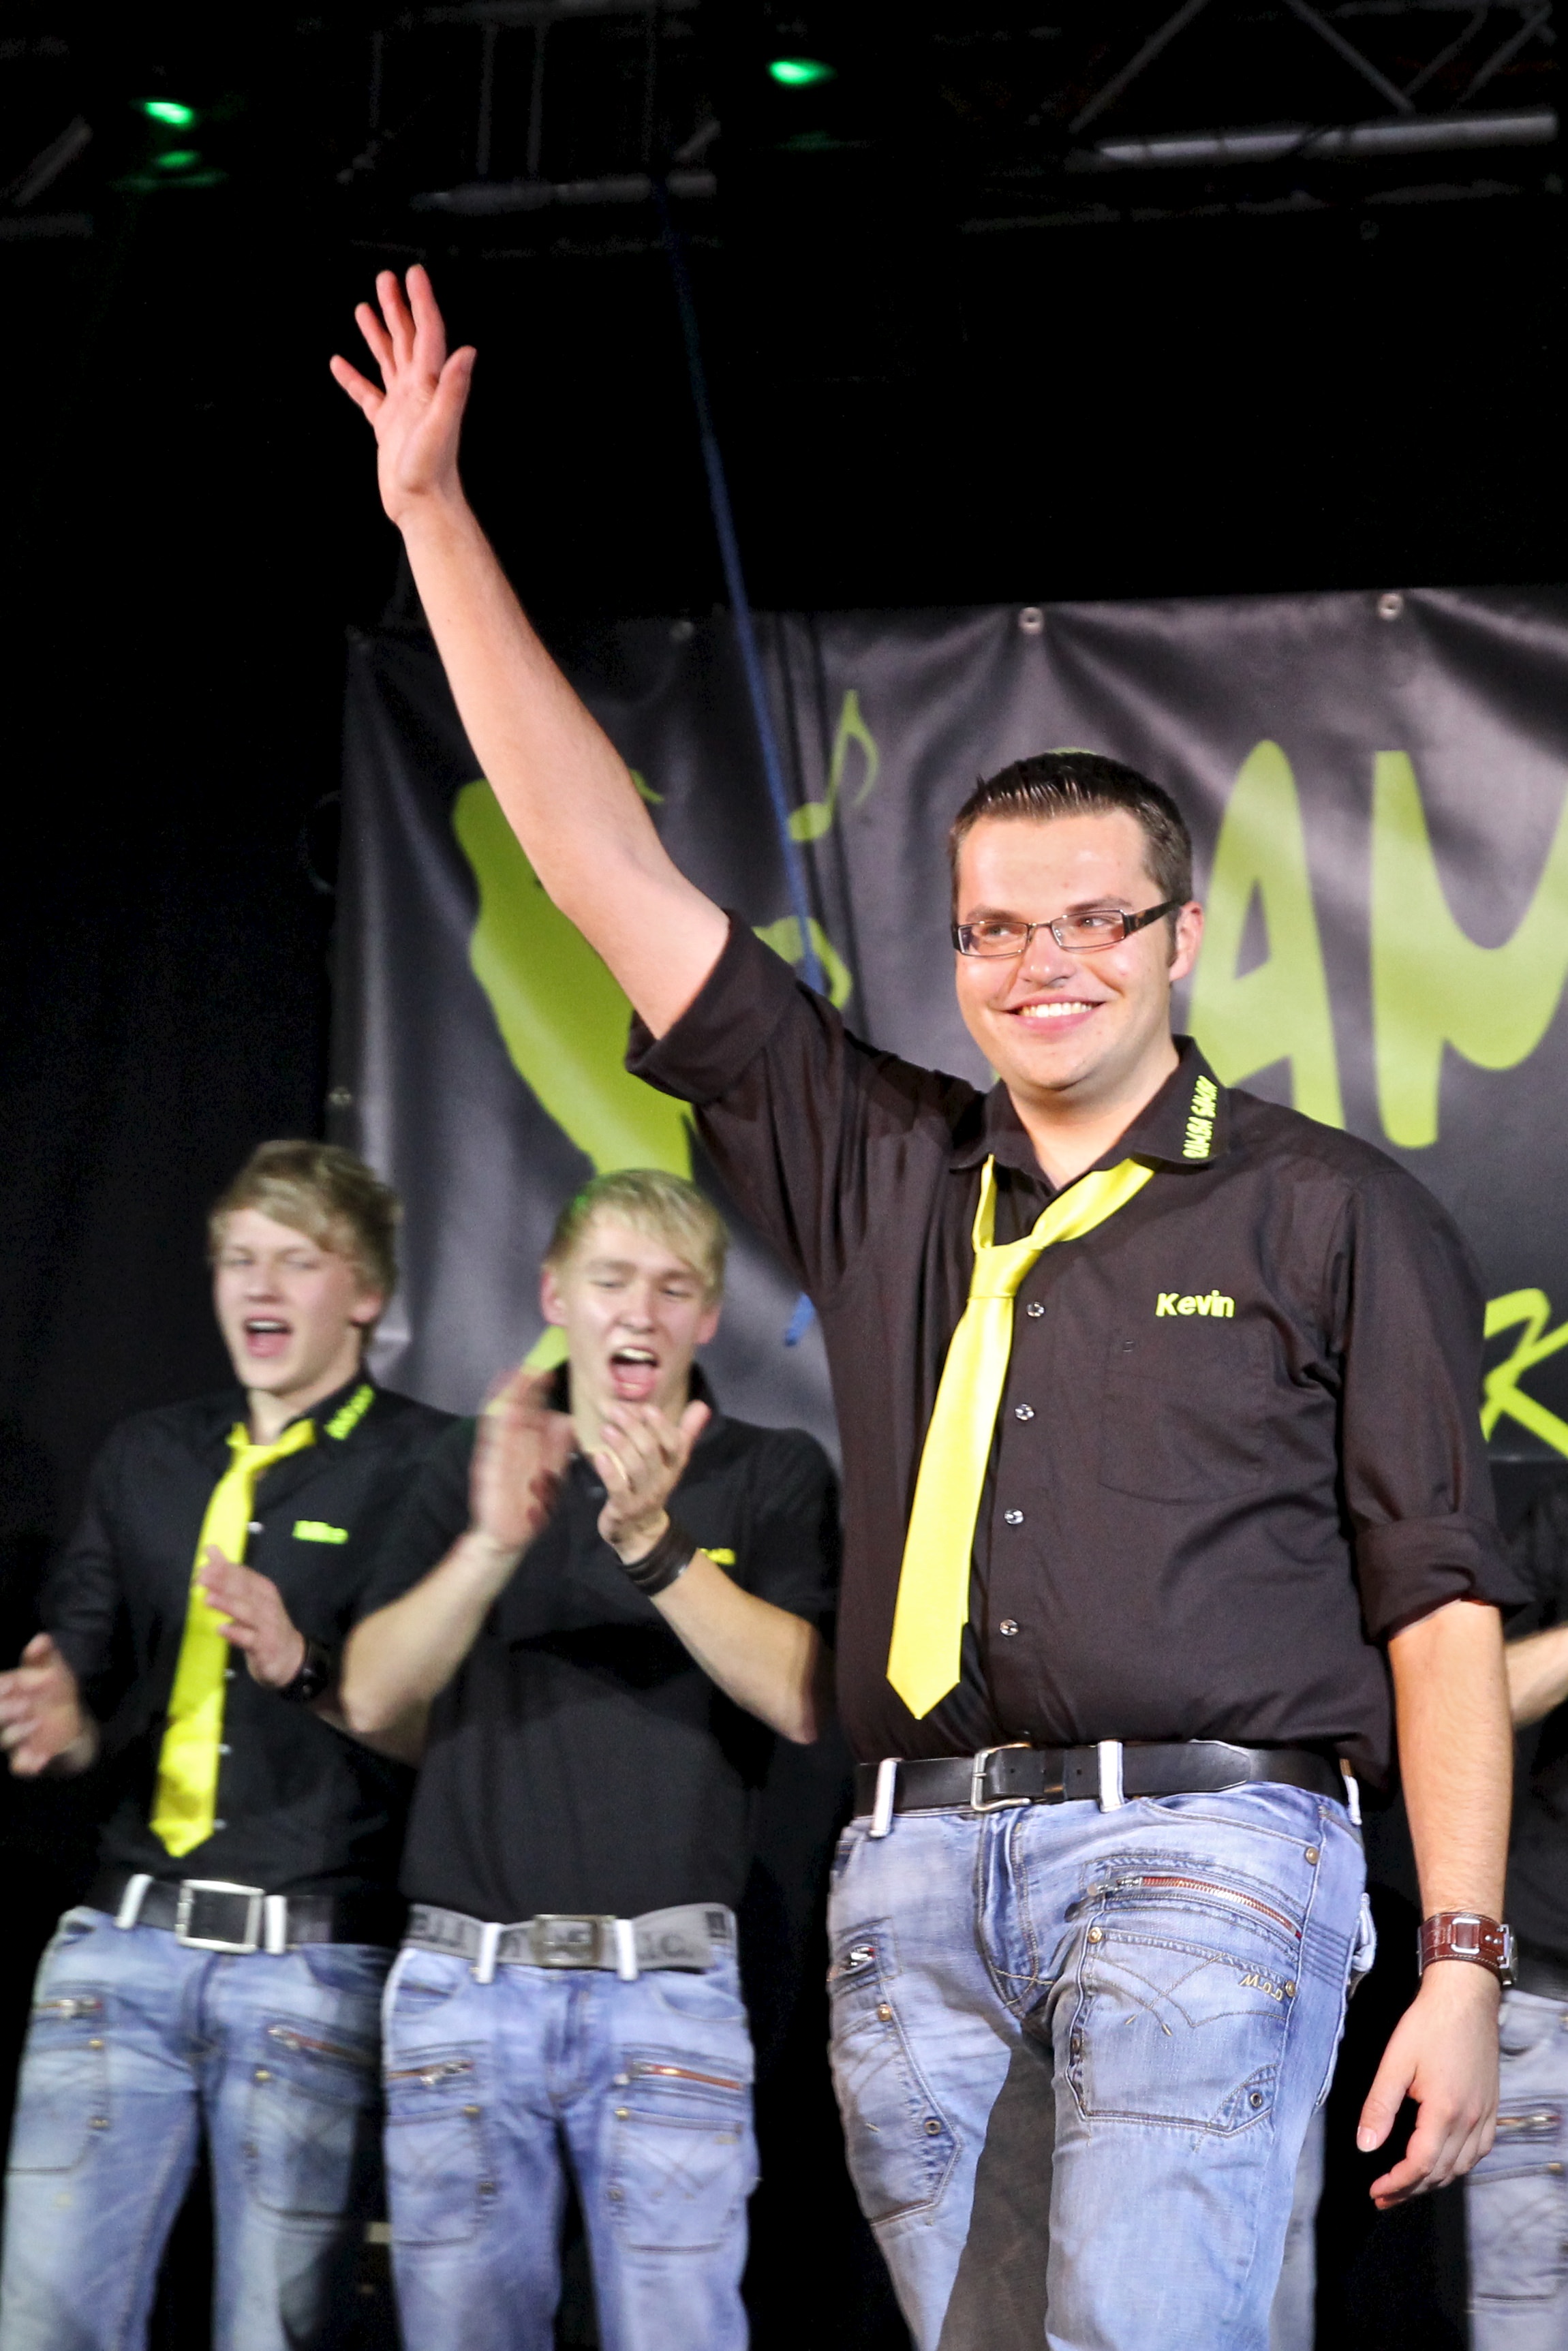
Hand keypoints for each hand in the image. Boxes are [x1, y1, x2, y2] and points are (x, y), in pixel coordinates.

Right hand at [0, 1634, 95, 1775]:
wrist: (69, 1717)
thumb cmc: (55, 1687)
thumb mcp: (54, 1668)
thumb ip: (45, 1655)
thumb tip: (41, 1639)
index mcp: (10, 1691)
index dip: (2, 1687)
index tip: (14, 1683)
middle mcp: (7, 1714)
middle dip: (5, 1710)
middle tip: (25, 1704)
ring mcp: (14, 1737)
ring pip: (5, 1739)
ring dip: (18, 1733)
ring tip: (38, 1722)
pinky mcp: (26, 1756)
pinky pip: (19, 1765)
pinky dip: (27, 1764)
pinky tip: (39, 1760)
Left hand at [198, 1549, 307, 1689]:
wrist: (290, 1656)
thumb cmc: (264, 1624)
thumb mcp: (249, 1597)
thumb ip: (229, 1574)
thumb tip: (210, 1549)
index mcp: (263, 1589)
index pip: (244, 1575)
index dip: (224, 1569)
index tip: (203, 1566)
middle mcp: (267, 1604)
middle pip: (245, 1591)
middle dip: (223, 1582)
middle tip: (202, 1577)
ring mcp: (267, 1625)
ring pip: (247, 1612)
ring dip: (228, 1605)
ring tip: (208, 1599)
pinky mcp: (264, 1646)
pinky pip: (249, 1639)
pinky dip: (236, 1634)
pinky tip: (222, 1629)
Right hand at [329, 266, 475, 526]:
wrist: (422, 506)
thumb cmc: (431, 471)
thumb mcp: (441, 426)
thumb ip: (454, 388)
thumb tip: (467, 351)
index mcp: (429, 385)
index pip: (428, 333)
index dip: (421, 302)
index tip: (413, 274)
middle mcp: (418, 391)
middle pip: (407, 339)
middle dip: (397, 307)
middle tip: (386, 278)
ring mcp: (402, 407)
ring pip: (387, 360)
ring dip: (378, 333)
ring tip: (364, 308)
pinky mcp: (387, 425)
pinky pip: (367, 395)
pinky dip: (354, 378)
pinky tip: (339, 363)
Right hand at [470, 1365, 574, 1558]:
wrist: (507, 1536)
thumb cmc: (530, 1502)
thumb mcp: (550, 1470)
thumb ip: (558, 1445)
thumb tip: (569, 1419)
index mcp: (529, 1443)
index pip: (535, 1409)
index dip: (541, 1389)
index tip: (551, 1368)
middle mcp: (513, 1443)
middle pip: (519, 1407)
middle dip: (525, 1385)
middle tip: (536, 1362)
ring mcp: (499, 1452)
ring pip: (502, 1418)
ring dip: (509, 1397)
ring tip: (517, 1373)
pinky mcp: (488, 1465)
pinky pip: (491, 1441)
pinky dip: (494, 1422)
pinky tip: (501, 1406)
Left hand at [594, 1400, 710, 1562]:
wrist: (639, 1530)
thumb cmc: (651, 1486)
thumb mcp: (671, 1461)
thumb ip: (685, 1433)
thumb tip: (702, 1406)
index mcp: (674, 1466)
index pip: (674, 1444)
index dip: (662, 1426)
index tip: (647, 1409)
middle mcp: (661, 1480)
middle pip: (650, 1451)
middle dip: (633, 1428)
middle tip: (615, 1410)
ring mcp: (643, 1496)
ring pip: (635, 1467)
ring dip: (620, 1445)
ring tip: (605, 1428)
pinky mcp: (624, 1508)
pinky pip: (618, 1488)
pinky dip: (609, 1471)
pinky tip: (598, 1455)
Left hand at [1357, 1960, 1500, 2204]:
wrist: (1465, 1998)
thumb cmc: (1428, 2024)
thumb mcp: (1395, 2062)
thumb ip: (1379, 2106)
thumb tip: (1365, 2146)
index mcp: (1444, 2111)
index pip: (1420, 2165)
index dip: (1396, 2184)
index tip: (1375, 2190)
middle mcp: (1470, 2120)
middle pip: (1441, 2173)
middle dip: (1410, 2190)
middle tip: (1384, 2196)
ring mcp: (1485, 2115)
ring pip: (1461, 2167)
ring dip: (1433, 2182)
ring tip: (1407, 2186)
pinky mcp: (1491, 2108)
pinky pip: (1478, 2151)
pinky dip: (1458, 2165)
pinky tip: (1442, 2163)